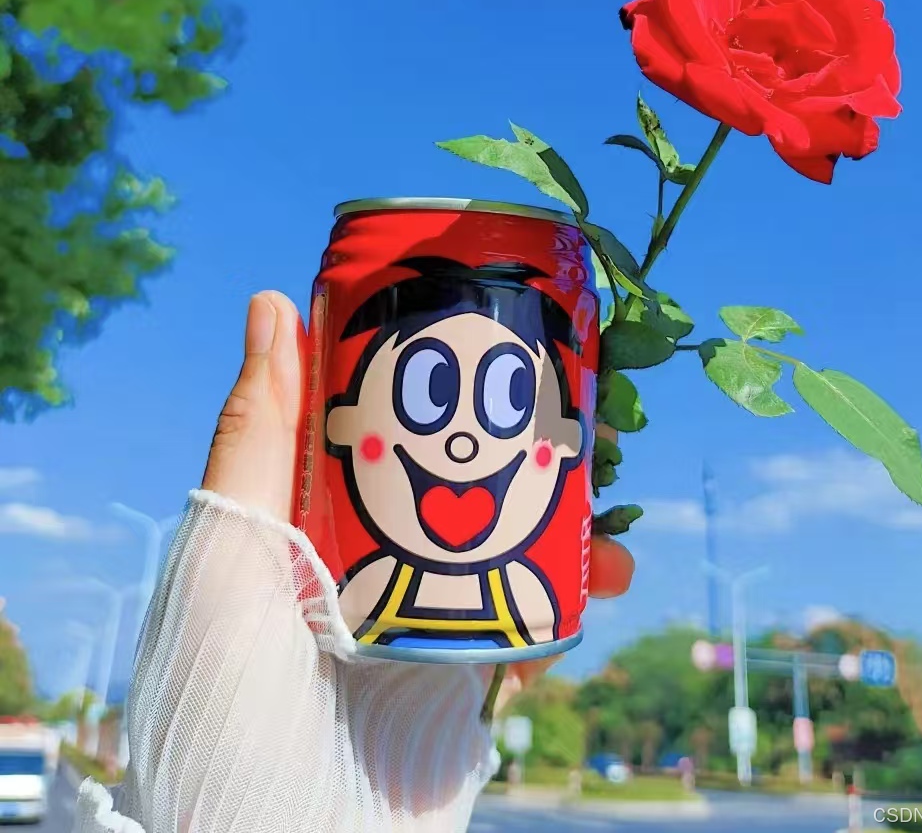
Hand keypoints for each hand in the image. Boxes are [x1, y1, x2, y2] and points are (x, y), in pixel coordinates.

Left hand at [203, 291, 634, 703]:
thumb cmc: (222, 701)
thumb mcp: (225, 553)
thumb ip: (255, 437)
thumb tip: (271, 302)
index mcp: (314, 519)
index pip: (392, 424)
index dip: (454, 378)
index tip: (512, 335)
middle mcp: (375, 559)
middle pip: (473, 478)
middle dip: (540, 444)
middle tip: (595, 418)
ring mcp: (426, 615)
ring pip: (518, 543)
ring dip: (578, 517)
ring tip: (616, 506)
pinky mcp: (468, 676)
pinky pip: (537, 622)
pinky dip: (577, 596)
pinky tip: (607, 578)